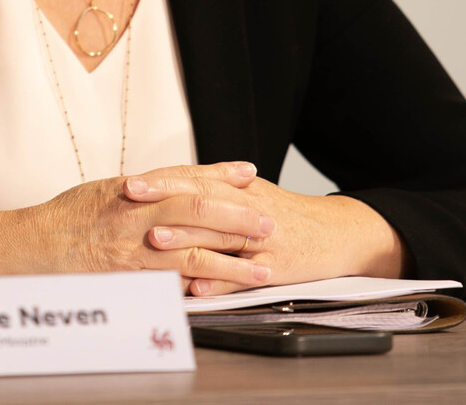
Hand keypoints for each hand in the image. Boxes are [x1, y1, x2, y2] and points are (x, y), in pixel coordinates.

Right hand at [0, 162, 273, 287]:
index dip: (220, 174)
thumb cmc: (64, 219)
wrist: (30, 245)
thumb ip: (139, 190)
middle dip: (238, 216)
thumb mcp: (103, 191)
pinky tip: (225, 292)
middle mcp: (136, 211)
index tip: (249, 173)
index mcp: (132, 187)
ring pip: (194, 249)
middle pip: (198, 209)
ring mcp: (133, 245)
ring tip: (264, 265)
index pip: (185, 176)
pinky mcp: (129, 276)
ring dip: (233, 258)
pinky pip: (170, 282)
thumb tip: (170, 185)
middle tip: (270, 220)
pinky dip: (199, 286)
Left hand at [123, 171, 409, 295]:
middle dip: (163, 200)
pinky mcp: (276, 266)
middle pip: (201, 200)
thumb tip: (171, 186)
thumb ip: (215, 189)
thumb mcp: (252, 194)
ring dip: (185, 238)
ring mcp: (262, 238)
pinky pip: (244, 275)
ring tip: (153, 241)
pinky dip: (220, 280)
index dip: (162, 180)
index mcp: (240, 189)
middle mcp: (249, 209)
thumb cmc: (288, 215)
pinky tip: (196, 286)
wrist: (337, 233)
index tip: (129, 182)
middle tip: (129, 200)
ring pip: (219, 236)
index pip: (194, 179)